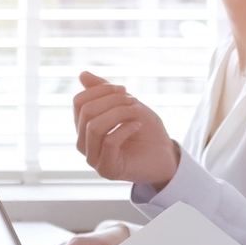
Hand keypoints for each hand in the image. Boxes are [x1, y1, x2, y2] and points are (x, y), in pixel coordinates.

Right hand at [71, 71, 180, 186]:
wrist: (166, 155)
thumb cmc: (146, 131)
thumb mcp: (126, 104)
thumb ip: (103, 91)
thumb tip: (82, 74)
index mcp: (85, 127)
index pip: (79, 102)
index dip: (100, 90)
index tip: (123, 90)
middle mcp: (84, 144)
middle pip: (86, 112)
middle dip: (112, 101)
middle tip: (133, 101)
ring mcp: (94, 159)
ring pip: (94, 126)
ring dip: (119, 113)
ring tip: (137, 113)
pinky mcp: (107, 170)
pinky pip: (108, 141)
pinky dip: (125, 128)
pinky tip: (137, 126)